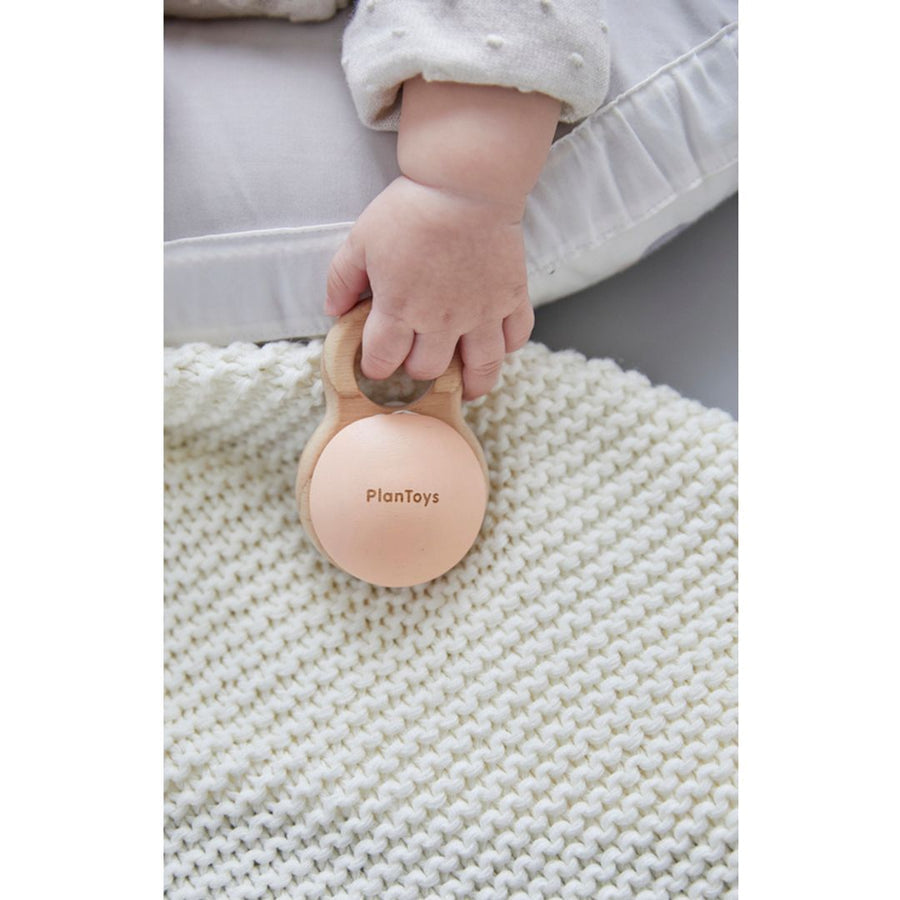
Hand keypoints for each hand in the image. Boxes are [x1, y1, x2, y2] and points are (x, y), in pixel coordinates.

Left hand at [325, 175, 533, 399]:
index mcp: (399, 309)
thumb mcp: (359, 240)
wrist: (465, 184)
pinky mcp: (511, 299)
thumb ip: (341, 279)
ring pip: (481, 369)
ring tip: (467, 387)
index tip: (377, 365)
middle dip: (418, 372)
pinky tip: (496, 345)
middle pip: (428, 370)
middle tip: (418, 363)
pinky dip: (507, 347)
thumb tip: (333, 311)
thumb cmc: (411, 208)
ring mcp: (481, 314)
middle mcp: (441, 321)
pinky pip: (515, 339)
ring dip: (472, 383)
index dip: (375, 369)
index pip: (382, 362)